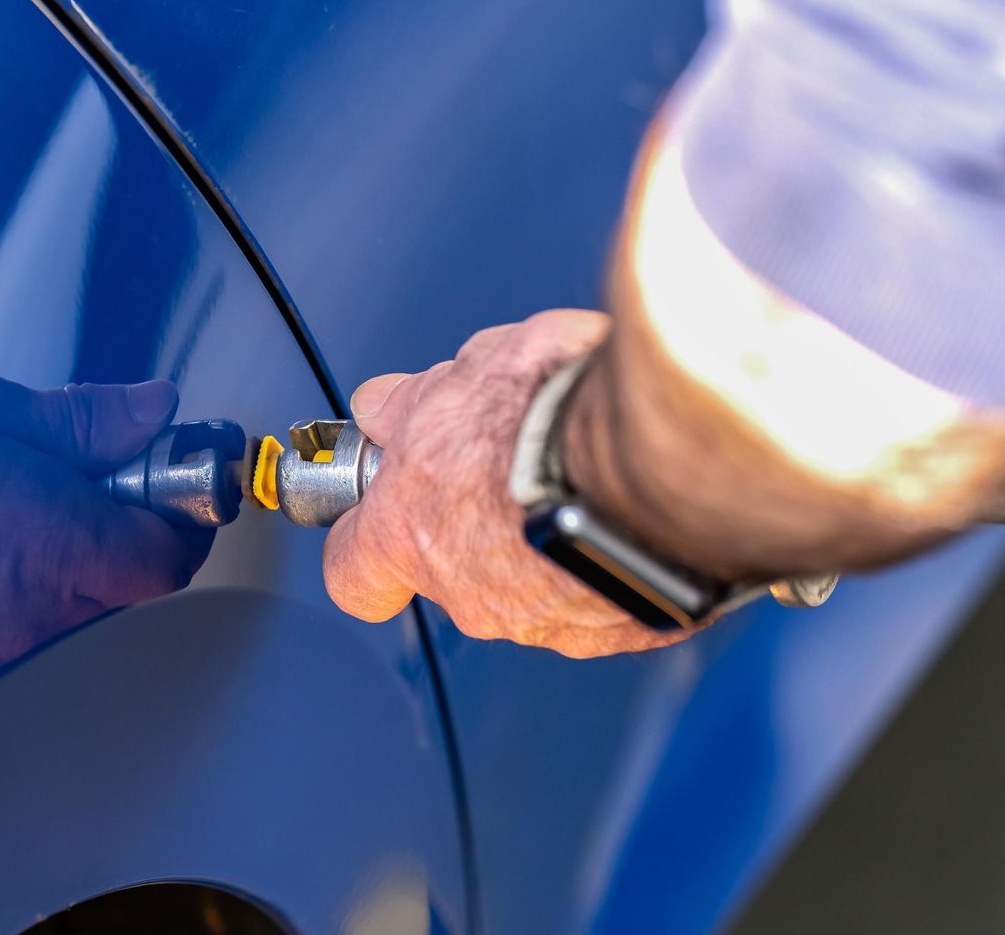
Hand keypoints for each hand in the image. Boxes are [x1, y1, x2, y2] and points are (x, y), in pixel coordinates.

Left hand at [323, 310, 686, 657]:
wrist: (653, 449)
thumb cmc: (548, 415)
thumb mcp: (458, 376)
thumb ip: (410, 404)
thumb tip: (383, 407)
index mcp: (410, 536)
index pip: (351, 573)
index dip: (362, 542)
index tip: (374, 515)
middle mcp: (471, 596)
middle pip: (451, 571)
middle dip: (473, 520)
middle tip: (506, 459)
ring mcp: (549, 622)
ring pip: (532, 585)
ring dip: (545, 538)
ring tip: (582, 473)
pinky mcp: (623, 628)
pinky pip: (605, 595)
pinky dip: (611, 557)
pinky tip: (628, 509)